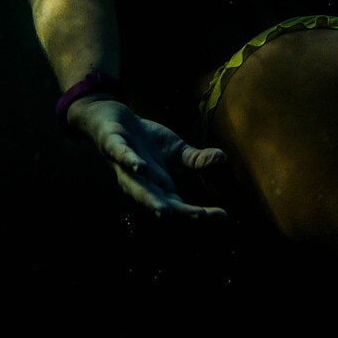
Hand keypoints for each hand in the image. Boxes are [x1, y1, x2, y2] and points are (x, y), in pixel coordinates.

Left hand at [65, 95, 226, 217]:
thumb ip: (197, 160)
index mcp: (160, 188)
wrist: (113, 119)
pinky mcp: (112, 146)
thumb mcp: (177, 150)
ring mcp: (126, 168)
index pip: (182, 207)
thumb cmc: (147, 142)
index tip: (224, 215)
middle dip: (180, 213)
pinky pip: (121, 156)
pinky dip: (131, 162)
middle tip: (200, 217)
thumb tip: (223, 158)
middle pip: (162, 204)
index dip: (200, 213)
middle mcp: (143, 184)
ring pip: (137, 189)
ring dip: (151, 200)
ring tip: (165, 211)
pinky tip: (141, 167)